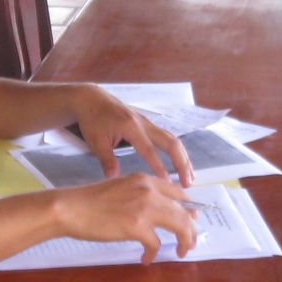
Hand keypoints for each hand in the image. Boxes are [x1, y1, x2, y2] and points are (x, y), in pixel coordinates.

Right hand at [54, 175, 199, 263]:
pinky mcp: (137, 226)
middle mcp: (150, 191)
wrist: (71, 208)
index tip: (192, 220)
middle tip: (191, 242)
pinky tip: (146, 259)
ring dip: (184, 241)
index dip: (189, 208)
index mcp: (146, 180)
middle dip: (192, 229)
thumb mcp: (120, 188)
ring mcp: (145, 208)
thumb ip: (140, 195)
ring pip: (180, 226)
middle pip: (185, 211)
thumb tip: (156, 212)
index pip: (179, 192)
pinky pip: (156, 243)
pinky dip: (153, 253)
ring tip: (181, 252)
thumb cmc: (90, 200)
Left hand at [69, 85, 195, 185]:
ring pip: (173, 139)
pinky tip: (180, 163)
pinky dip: (177, 151)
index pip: (149, 150)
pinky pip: (168, 137)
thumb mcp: (95, 141)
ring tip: (190, 176)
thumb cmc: (92, 120)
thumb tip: (115, 178)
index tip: (167, 182)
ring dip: (183, 158)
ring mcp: (148, 122)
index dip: (159, 167)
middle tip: (188, 182)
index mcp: (131, 127)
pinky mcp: (148, 124)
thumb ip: (107, 160)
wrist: (92, 99)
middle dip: (182, 162)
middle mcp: (144, 123)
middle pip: (171, 142)